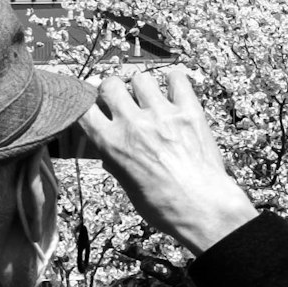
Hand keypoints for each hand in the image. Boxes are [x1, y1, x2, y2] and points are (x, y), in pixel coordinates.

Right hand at [75, 65, 260, 255]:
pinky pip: (177, 79)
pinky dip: (174, 81)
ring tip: (149, 98)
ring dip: (142, 86)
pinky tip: (174, 90)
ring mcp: (162, 115)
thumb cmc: (165, 206)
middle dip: (113, 89)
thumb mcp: (128, 187)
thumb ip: (116, 162)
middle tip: (121, 99)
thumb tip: (109, 152)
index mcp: (113, 143)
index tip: (93, 106)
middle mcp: (134, 124)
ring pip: (141, 78)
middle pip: (110, 84)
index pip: (84, 109)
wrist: (203, 208)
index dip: (86, 105)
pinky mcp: (189, 111)